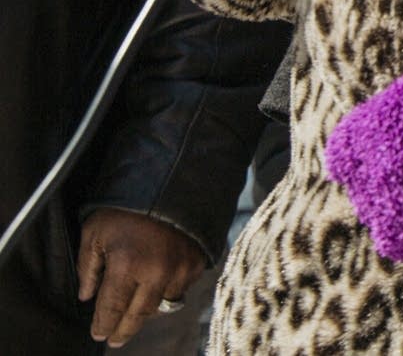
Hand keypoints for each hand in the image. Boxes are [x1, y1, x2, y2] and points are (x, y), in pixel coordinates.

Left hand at [76, 207, 205, 347]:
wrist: (171, 182)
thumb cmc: (126, 207)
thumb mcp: (94, 232)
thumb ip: (87, 267)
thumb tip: (86, 296)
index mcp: (126, 265)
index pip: (112, 309)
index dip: (103, 326)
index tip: (98, 335)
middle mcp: (156, 272)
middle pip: (138, 316)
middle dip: (123, 330)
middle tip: (115, 339)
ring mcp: (180, 269)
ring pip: (161, 306)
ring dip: (146, 311)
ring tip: (135, 312)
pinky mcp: (197, 263)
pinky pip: (180, 289)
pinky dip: (168, 292)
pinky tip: (157, 285)